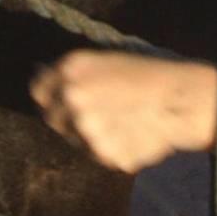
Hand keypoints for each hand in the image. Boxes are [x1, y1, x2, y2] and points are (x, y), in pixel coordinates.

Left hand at [30, 51, 216, 173]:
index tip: (58, 100)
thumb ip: (70, 73)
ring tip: (119, 121)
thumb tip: (38, 72)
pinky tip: (129, 133)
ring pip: (76, 139)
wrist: (178, 100)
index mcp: (71, 70)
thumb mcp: (102, 61)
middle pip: (52, 118)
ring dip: (89, 135)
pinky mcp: (104, 154)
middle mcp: (73, 98)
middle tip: (96, 112)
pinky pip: (98, 155)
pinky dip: (110, 148)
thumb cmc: (144, 74)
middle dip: (67, 118)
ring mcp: (87, 129)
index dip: (49, 96)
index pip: (38, 90)